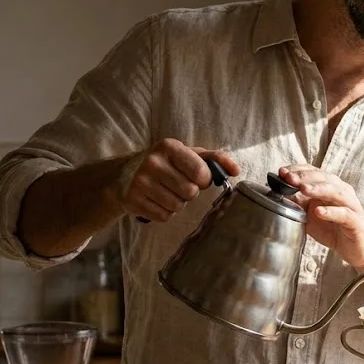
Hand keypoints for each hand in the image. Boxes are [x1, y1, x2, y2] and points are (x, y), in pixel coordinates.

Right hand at [121, 138, 239, 222]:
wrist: (127, 174)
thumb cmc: (169, 163)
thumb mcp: (191, 155)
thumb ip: (216, 159)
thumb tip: (236, 170)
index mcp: (169, 147)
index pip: (201, 173)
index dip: (204, 179)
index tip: (197, 177)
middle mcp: (152, 162)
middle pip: (190, 192)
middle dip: (190, 192)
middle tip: (179, 184)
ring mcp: (140, 182)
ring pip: (177, 206)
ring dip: (178, 203)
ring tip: (168, 192)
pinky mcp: (132, 200)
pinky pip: (164, 216)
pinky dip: (165, 212)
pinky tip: (157, 200)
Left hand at [278, 165, 363, 267]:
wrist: (357, 249)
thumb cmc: (334, 229)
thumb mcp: (309, 215)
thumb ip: (297, 203)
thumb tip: (278, 193)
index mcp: (331, 187)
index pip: (314, 172)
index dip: (298, 170)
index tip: (282, 172)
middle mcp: (342, 192)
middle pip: (324, 178)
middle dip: (305, 177)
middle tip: (289, 178)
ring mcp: (350, 206)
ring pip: (336, 192)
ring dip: (318, 189)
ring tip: (303, 189)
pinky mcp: (355, 221)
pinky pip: (344, 214)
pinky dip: (331, 212)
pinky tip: (319, 212)